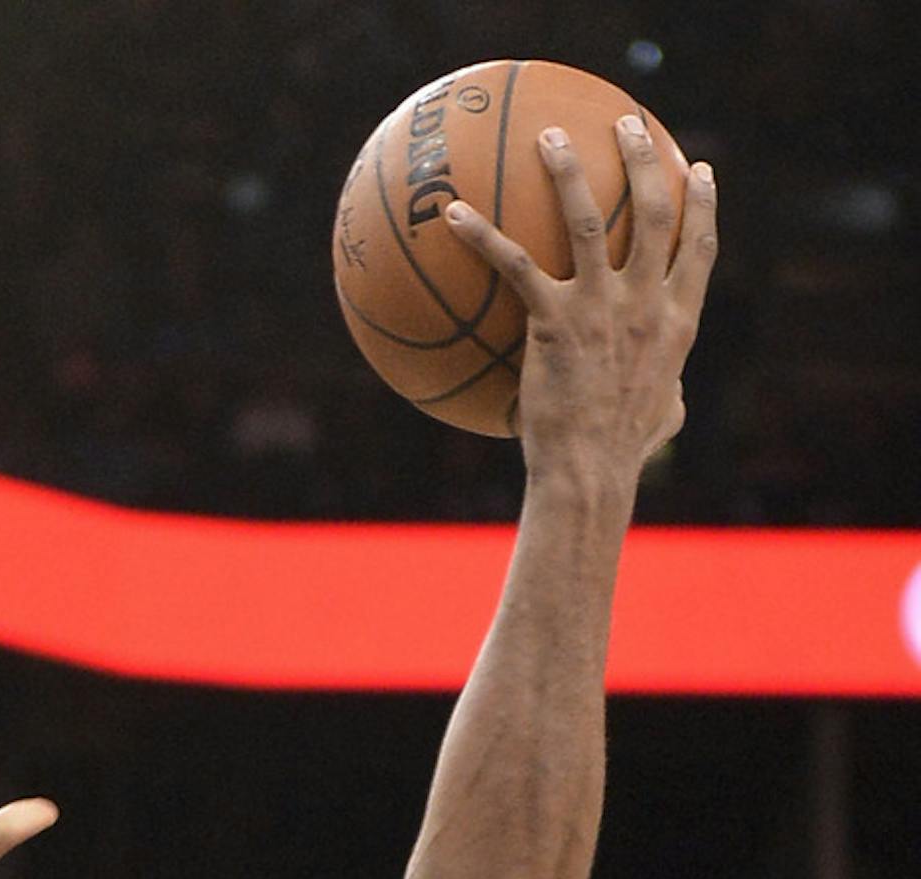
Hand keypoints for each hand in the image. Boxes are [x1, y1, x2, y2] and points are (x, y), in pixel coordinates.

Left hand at [444, 119, 716, 474]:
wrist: (590, 475)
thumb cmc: (621, 456)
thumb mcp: (662, 419)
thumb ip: (668, 395)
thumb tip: (672, 401)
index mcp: (676, 323)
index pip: (698, 249)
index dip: (702, 204)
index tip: (699, 171)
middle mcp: (645, 304)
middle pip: (652, 212)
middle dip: (641, 159)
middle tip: (625, 124)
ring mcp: (601, 308)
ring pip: (589, 219)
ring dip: (569, 171)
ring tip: (550, 137)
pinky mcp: (555, 324)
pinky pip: (515, 266)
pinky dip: (482, 235)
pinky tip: (454, 214)